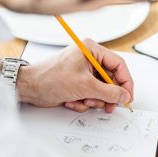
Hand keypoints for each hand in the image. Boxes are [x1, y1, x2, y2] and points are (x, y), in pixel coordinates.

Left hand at [17, 38, 133, 112]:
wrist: (29, 88)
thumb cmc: (50, 78)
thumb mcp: (84, 85)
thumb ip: (108, 92)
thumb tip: (123, 96)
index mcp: (91, 50)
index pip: (118, 65)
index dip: (125, 82)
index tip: (127, 96)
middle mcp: (89, 60)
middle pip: (111, 80)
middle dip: (106, 95)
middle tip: (107, 106)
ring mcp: (83, 73)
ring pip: (101, 91)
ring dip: (93, 100)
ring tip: (82, 101)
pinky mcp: (78, 85)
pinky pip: (90, 96)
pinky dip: (83, 102)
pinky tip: (72, 101)